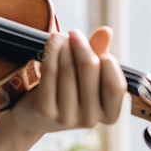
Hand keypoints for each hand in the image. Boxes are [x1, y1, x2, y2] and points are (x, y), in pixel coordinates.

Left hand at [10, 27, 125, 135]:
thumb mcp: (86, 77)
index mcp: (108, 115)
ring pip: (68, 69)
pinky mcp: (44, 110)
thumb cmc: (68, 91)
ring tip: (60, 36)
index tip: (101, 51)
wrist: (34, 116)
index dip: (109, 64)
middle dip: (82, 46)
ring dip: (64, 47)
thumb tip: (107, 30)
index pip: (116, 86)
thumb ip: (98, 54)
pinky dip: (51, 52)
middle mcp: (90, 120)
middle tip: (74, 33)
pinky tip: (51, 42)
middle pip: (90, 70)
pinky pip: (50, 72)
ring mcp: (66, 118)